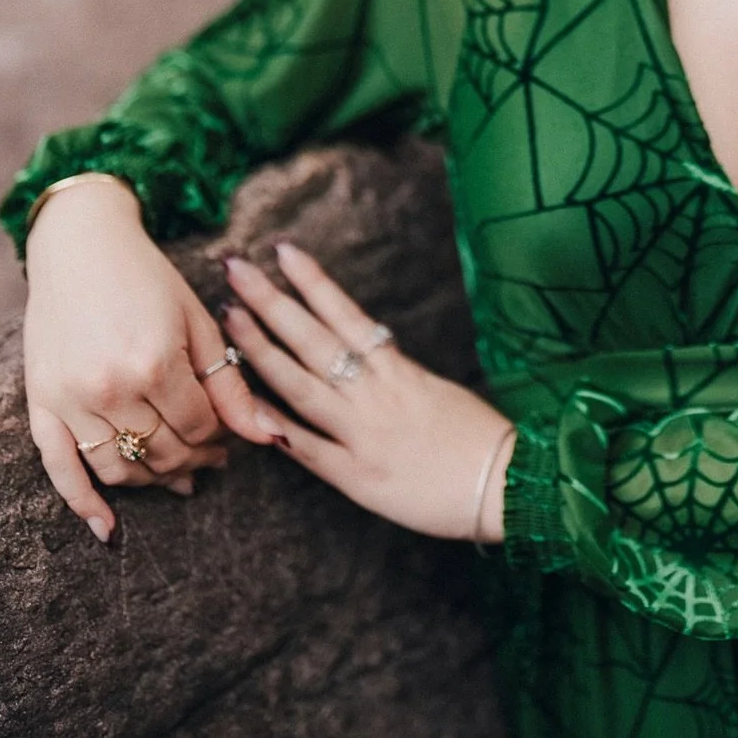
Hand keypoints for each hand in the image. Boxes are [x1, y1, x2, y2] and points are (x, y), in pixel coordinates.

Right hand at [23, 177, 275, 543]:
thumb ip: (230, 384)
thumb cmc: (148, 278)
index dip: (221, 438)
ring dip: (152, 481)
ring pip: (118, 470)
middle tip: (212, 459)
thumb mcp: (198, 322)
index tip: (231, 436)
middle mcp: (108, 387)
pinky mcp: (41, 403)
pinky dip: (83, 504)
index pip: (199, 428)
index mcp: (154, 361)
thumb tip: (267, 437)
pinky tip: (108, 529)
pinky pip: (59, 469)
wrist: (80, 246)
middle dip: (194, 461)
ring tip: (177, 476)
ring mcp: (69, 399)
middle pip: (162, 452)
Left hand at [222, 242, 514, 542]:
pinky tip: (246, 409)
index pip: (347, 315)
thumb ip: (394, 375)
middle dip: (272, 302)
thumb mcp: (436, 392)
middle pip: (315, 340)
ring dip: (262, 351)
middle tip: (237, 268)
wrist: (506, 485)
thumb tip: (364, 352)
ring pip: (303, 385)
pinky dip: (279, 428)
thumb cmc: (477, 438)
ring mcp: (365, 434)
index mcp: (399, 371)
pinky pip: (310, 449)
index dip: (314, 282)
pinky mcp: (359, 477)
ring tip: (231, 318)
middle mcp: (377, 395)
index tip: (283, 251)